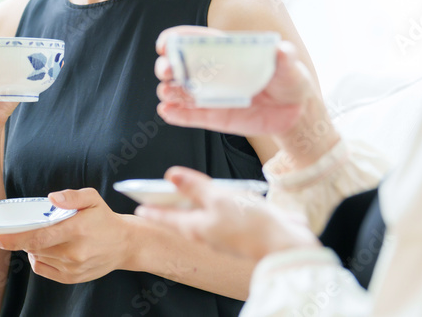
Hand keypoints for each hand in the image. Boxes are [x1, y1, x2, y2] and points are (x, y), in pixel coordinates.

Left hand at [0, 188, 133, 283]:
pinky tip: (48, 248)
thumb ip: (72, 196)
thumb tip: (51, 198)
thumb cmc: (104, 218)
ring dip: (32, 246)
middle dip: (20, 239)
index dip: (14, 239)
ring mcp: (72, 268)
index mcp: (77, 230)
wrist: (124, 244)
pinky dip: (38, 258)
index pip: (39, 237)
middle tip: (9, 232)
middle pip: (35, 247)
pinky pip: (43, 269)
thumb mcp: (93, 198)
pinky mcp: (71, 278)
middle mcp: (74, 252)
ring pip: (38, 257)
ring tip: (42, 235)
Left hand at [136, 167, 319, 260]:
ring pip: (203, 217)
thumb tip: (170, 175)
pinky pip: (221, 217)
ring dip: (194, 205)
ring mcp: (223, 234)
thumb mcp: (218, 198)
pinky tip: (222, 198)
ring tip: (186, 194)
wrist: (283, 245)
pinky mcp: (240, 231)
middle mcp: (207, 234)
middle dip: (172, 207)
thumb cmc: (250, 223)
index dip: (152, 210)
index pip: (167, 217)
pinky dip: (216, 206)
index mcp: (196, 228)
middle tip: (159, 197)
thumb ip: (195, 186)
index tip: (138, 207)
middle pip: (184, 217)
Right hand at [154, 26, 315, 136]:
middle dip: (167, 66)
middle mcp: (212, 71)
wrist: (295, 111)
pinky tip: (166, 111)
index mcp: (225, 51)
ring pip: (181, 90)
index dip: (176, 40)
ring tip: (166, 93)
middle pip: (180, 65)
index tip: (165, 44)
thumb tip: (282, 50)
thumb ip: (284, 57)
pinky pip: (190, 115)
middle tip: (166, 71)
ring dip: (169, 90)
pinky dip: (176, 114)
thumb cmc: (289, 78)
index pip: (194, 41)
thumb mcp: (289, 65)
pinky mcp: (214, 116)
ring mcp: (211, 94)